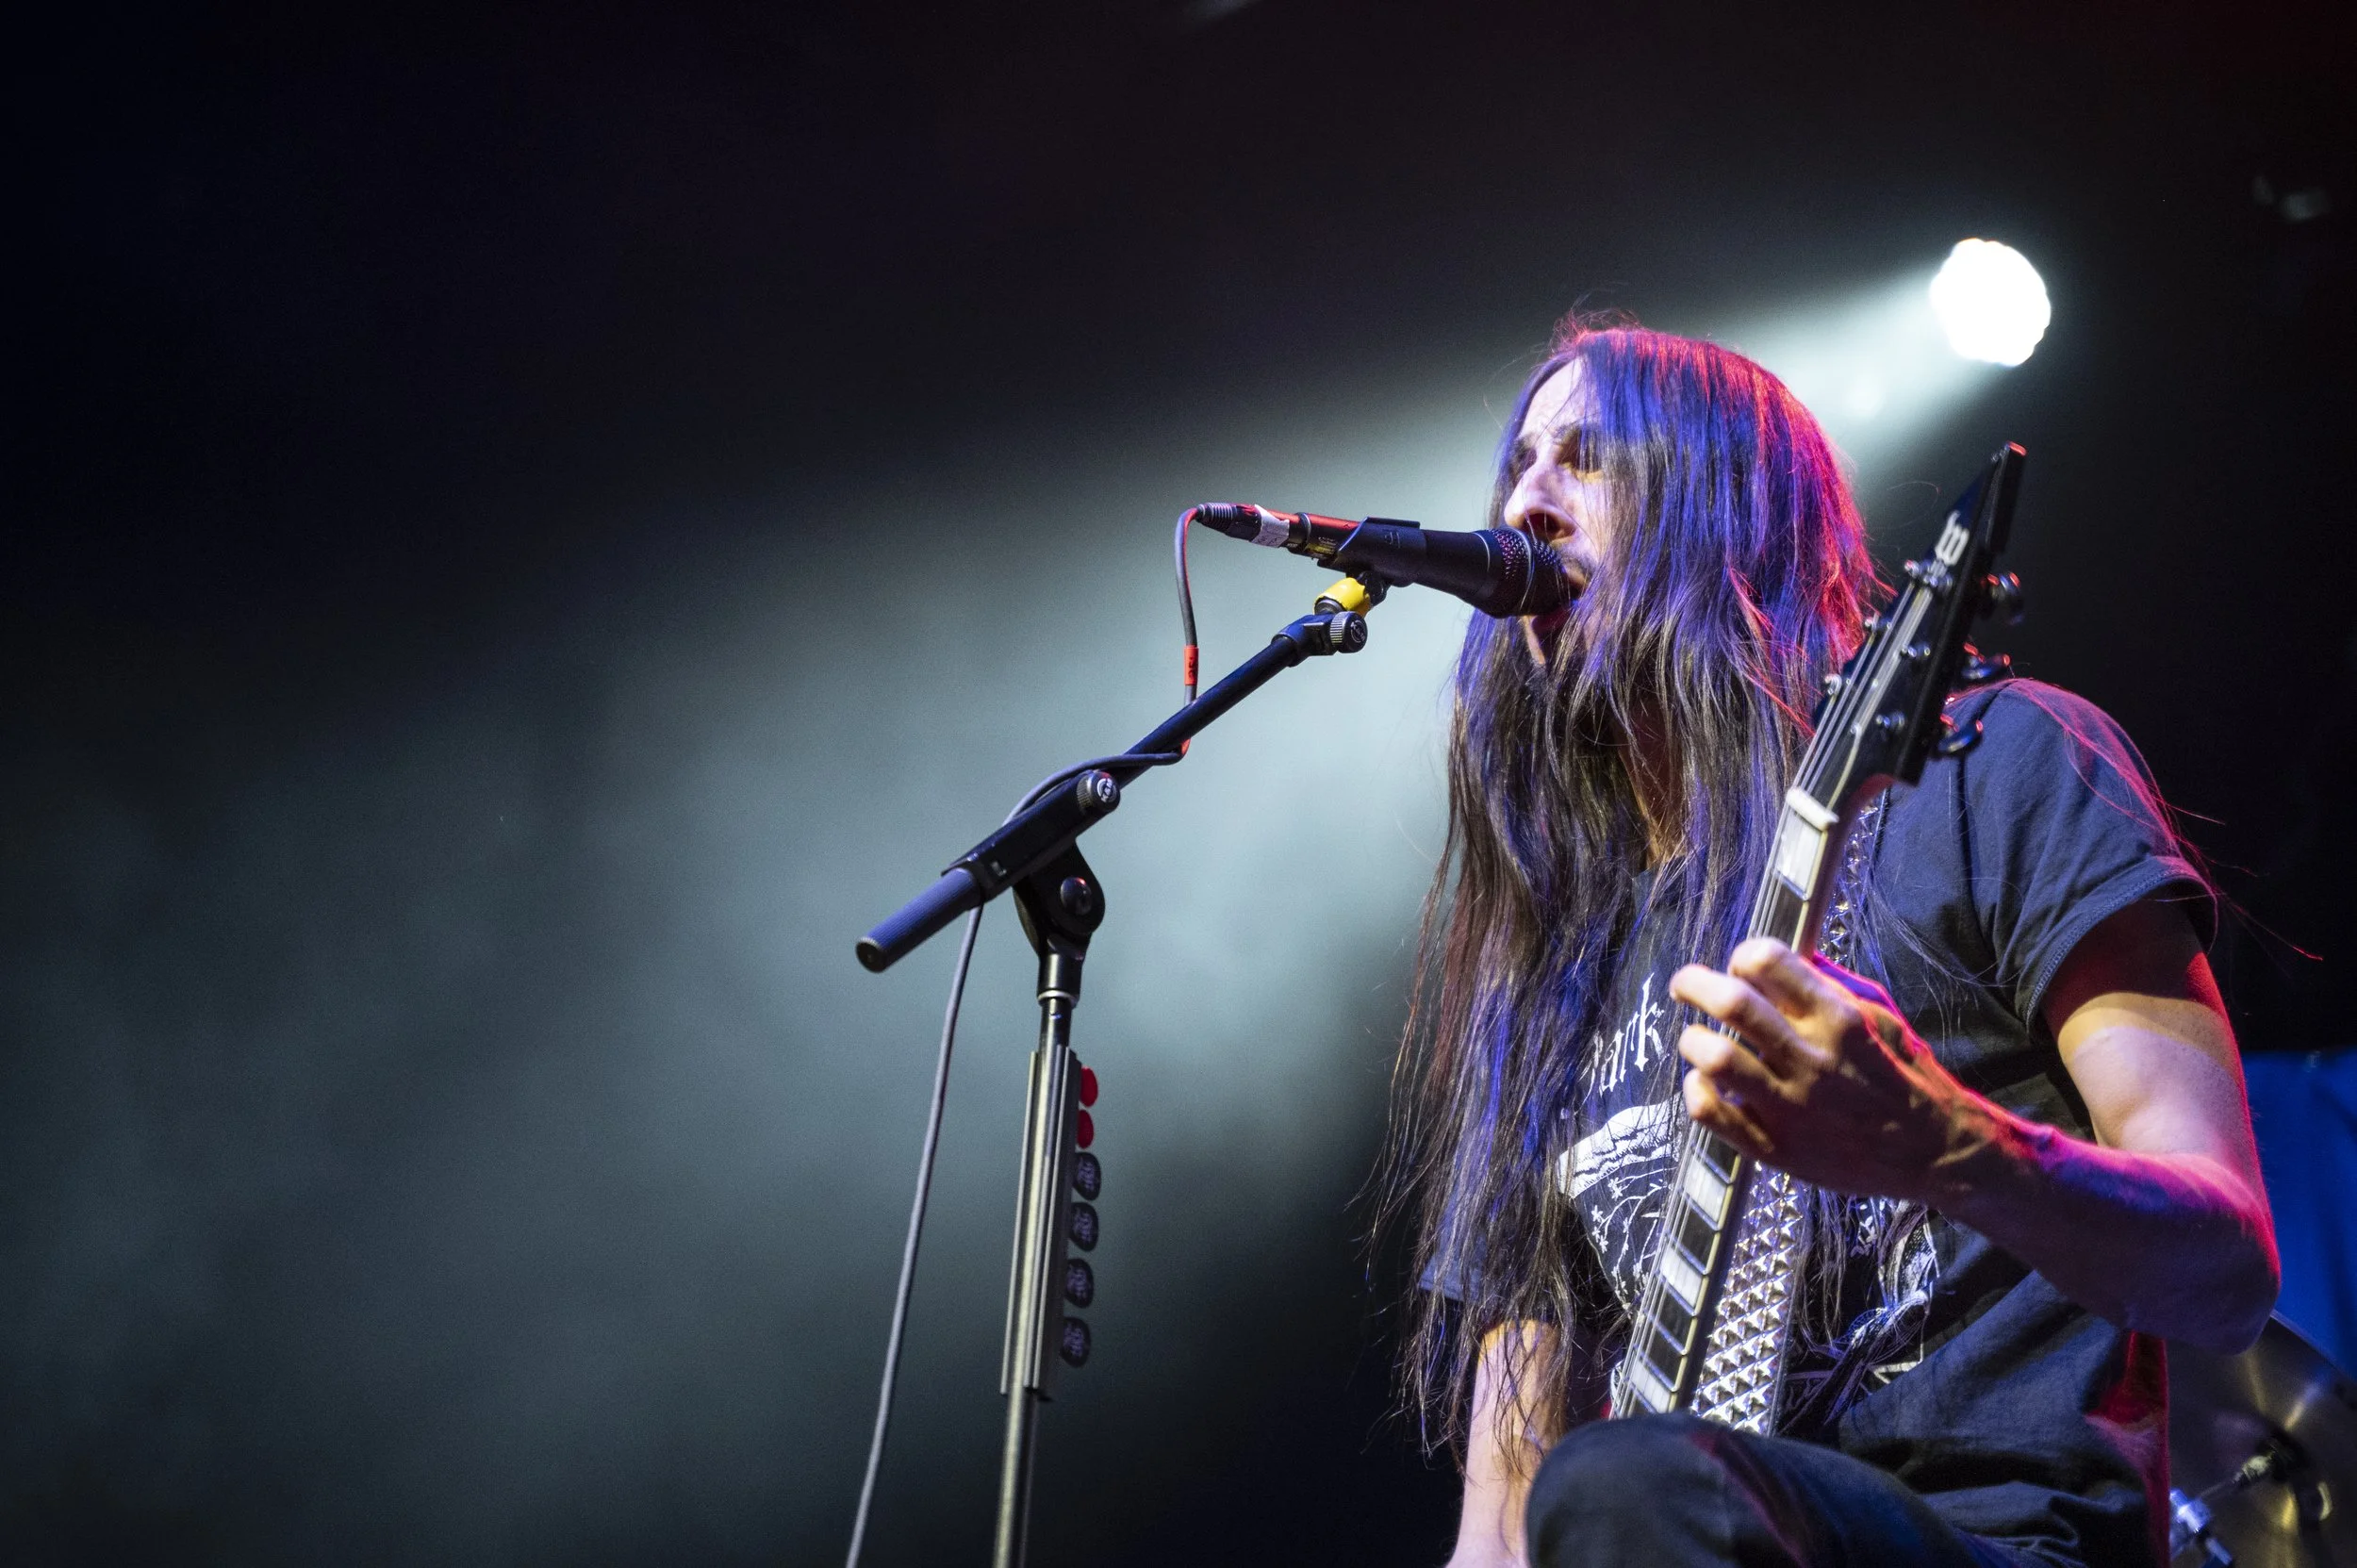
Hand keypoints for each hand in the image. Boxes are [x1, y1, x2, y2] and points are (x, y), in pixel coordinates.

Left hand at [1667, 938, 1998, 1201]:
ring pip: (1716, 1057)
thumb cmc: (1903, 1075)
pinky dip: (1696, 1091)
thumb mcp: (1880, 1015)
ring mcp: (1793, 1107)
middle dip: (1695, 983)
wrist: (1933, 1151)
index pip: (1767, 961)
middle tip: (1685, 985)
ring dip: (1695, 1040)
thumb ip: (1830, 983)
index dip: (1742, 956)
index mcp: (1838, 1018)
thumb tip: (1781, 956)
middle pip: (1732, 1003)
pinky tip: (1705, 1083)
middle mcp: (1813, 1059)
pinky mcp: (1777, 1149)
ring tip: (1698, 1039)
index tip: (1737, 966)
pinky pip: (1712, 1114)